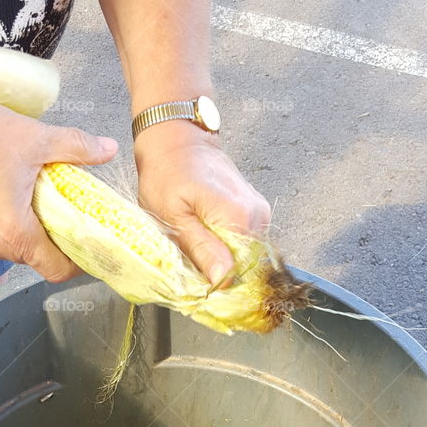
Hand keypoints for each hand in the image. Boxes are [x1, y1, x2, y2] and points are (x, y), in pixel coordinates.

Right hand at [0, 97, 117, 280]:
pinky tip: (19, 189)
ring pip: (20, 244)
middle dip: (61, 236)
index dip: (82, 259)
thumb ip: (75, 147)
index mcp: (16, 234)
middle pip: (41, 257)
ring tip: (47, 192)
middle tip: (76, 206)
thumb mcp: (34, 138)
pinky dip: (15, 219)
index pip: (59, 270)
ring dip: (37, 226)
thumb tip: (107, 149)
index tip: (94, 238)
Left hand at [133, 120, 271, 285]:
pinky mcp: (253, 212)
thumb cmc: (167, 172)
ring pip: (243, 257)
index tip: (197, 286)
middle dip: (218, 274)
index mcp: (241, 218)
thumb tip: (224, 280)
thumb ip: (201, 250)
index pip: (244, 274)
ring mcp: (258, 213)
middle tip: (189, 265)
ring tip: (194, 247)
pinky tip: (203, 238)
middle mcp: (258, 216)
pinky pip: (242, 243)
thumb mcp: (173, 216)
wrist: (176, 139)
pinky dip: (222, 248)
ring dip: (219, 261)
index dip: (219, 286)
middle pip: (246, 268)